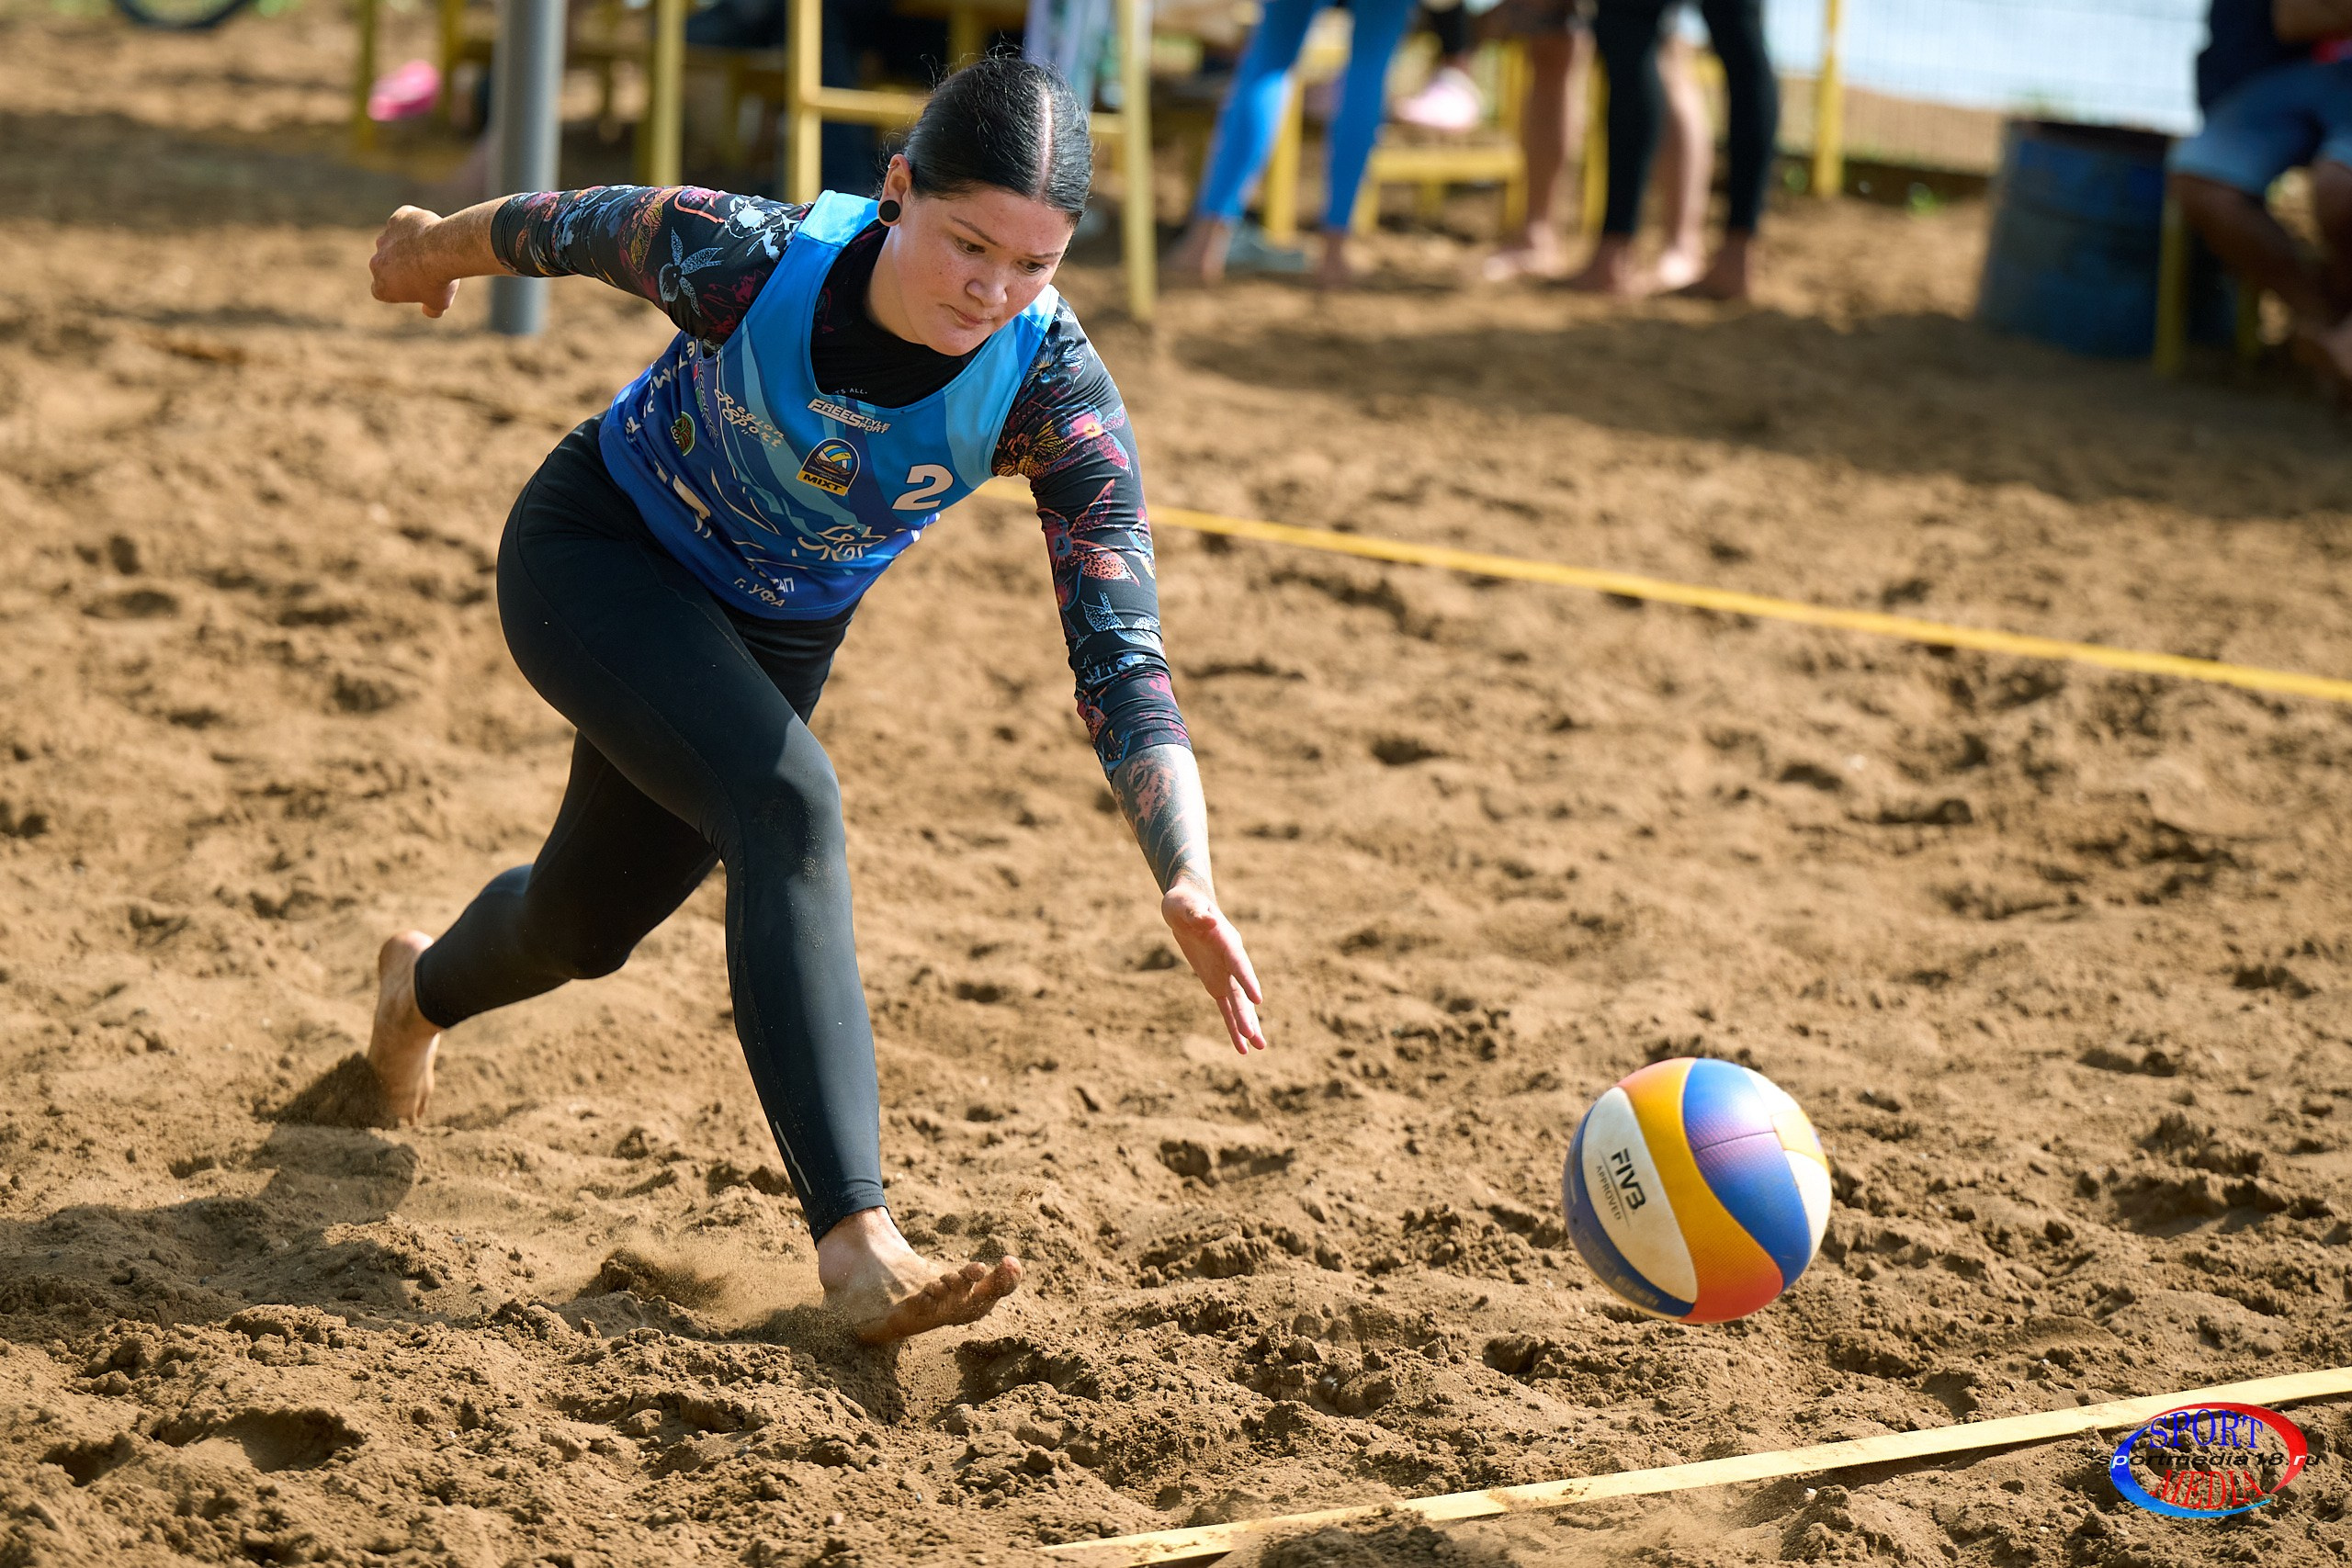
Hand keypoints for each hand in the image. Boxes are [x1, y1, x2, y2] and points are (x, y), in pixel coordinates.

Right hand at [370, 205, 460, 317]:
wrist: (443, 250)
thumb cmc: (440, 280)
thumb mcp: (439, 302)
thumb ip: (431, 309)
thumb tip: (429, 311)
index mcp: (382, 287)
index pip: (382, 290)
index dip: (398, 288)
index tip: (414, 286)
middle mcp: (376, 262)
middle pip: (387, 264)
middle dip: (402, 265)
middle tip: (427, 266)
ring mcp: (384, 238)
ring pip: (394, 241)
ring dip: (407, 243)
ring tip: (432, 248)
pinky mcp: (396, 219)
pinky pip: (404, 221)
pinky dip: (414, 225)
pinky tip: (431, 231)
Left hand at [1161, 876, 1266, 1054]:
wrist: (1186, 906)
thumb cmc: (1184, 903)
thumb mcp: (1184, 906)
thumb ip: (1196, 913)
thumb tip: (1207, 920)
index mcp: (1227, 941)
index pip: (1239, 964)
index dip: (1248, 981)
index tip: (1258, 1000)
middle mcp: (1231, 961)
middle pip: (1242, 992)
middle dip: (1248, 1015)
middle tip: (1256, 1039)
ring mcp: (1225, 974)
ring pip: (1238, 1005)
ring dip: (1247, 1025)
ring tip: (1259, 1047)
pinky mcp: (1215, 983)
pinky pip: (1225, 1007)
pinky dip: (1232, 1025)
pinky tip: (1240, 1046)